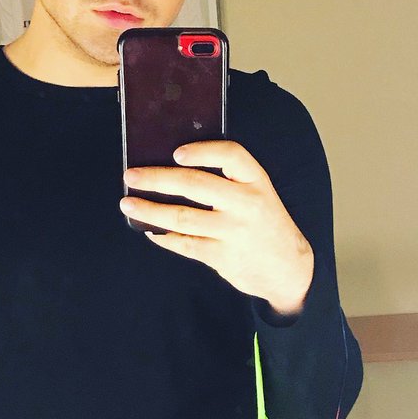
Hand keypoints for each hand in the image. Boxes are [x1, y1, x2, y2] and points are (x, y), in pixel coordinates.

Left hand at [121, 140, 313, 315]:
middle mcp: (247, 204)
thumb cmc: (264, 223)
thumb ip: (228, 180)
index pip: (232, 155)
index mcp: (257, 181)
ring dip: (150, 210)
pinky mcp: (223, 257)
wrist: (289, 268)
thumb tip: (173, 167)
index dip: (203, 151)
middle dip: (157, 179)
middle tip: (131, 175)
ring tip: (128, 204)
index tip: (175, 152)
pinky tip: (149, 230)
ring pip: (183, 218)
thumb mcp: (258, 194)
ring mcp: (234, 232)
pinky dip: (163, 237)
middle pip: (196, 185)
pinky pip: (185, 244)